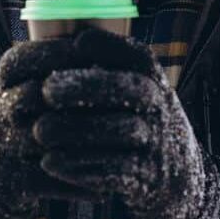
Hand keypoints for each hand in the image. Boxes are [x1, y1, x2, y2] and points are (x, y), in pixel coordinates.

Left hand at [34, 28, 219, 218]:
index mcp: (156, 82)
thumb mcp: (140, 94)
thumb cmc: (142, 125)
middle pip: (128, 89)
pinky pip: (115, 170)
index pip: (140, 56)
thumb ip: (110, 72)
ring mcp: (158, 143)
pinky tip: (51, 161)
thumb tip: (64, 40)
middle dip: (86, 86)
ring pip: (119, 130)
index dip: (110, 46)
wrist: (179, 178)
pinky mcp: (148, 178)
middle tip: (47, 88)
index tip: (77, 42)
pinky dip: (81, 166)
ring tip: (40, 130)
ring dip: (76, 130)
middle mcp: (162, 108)